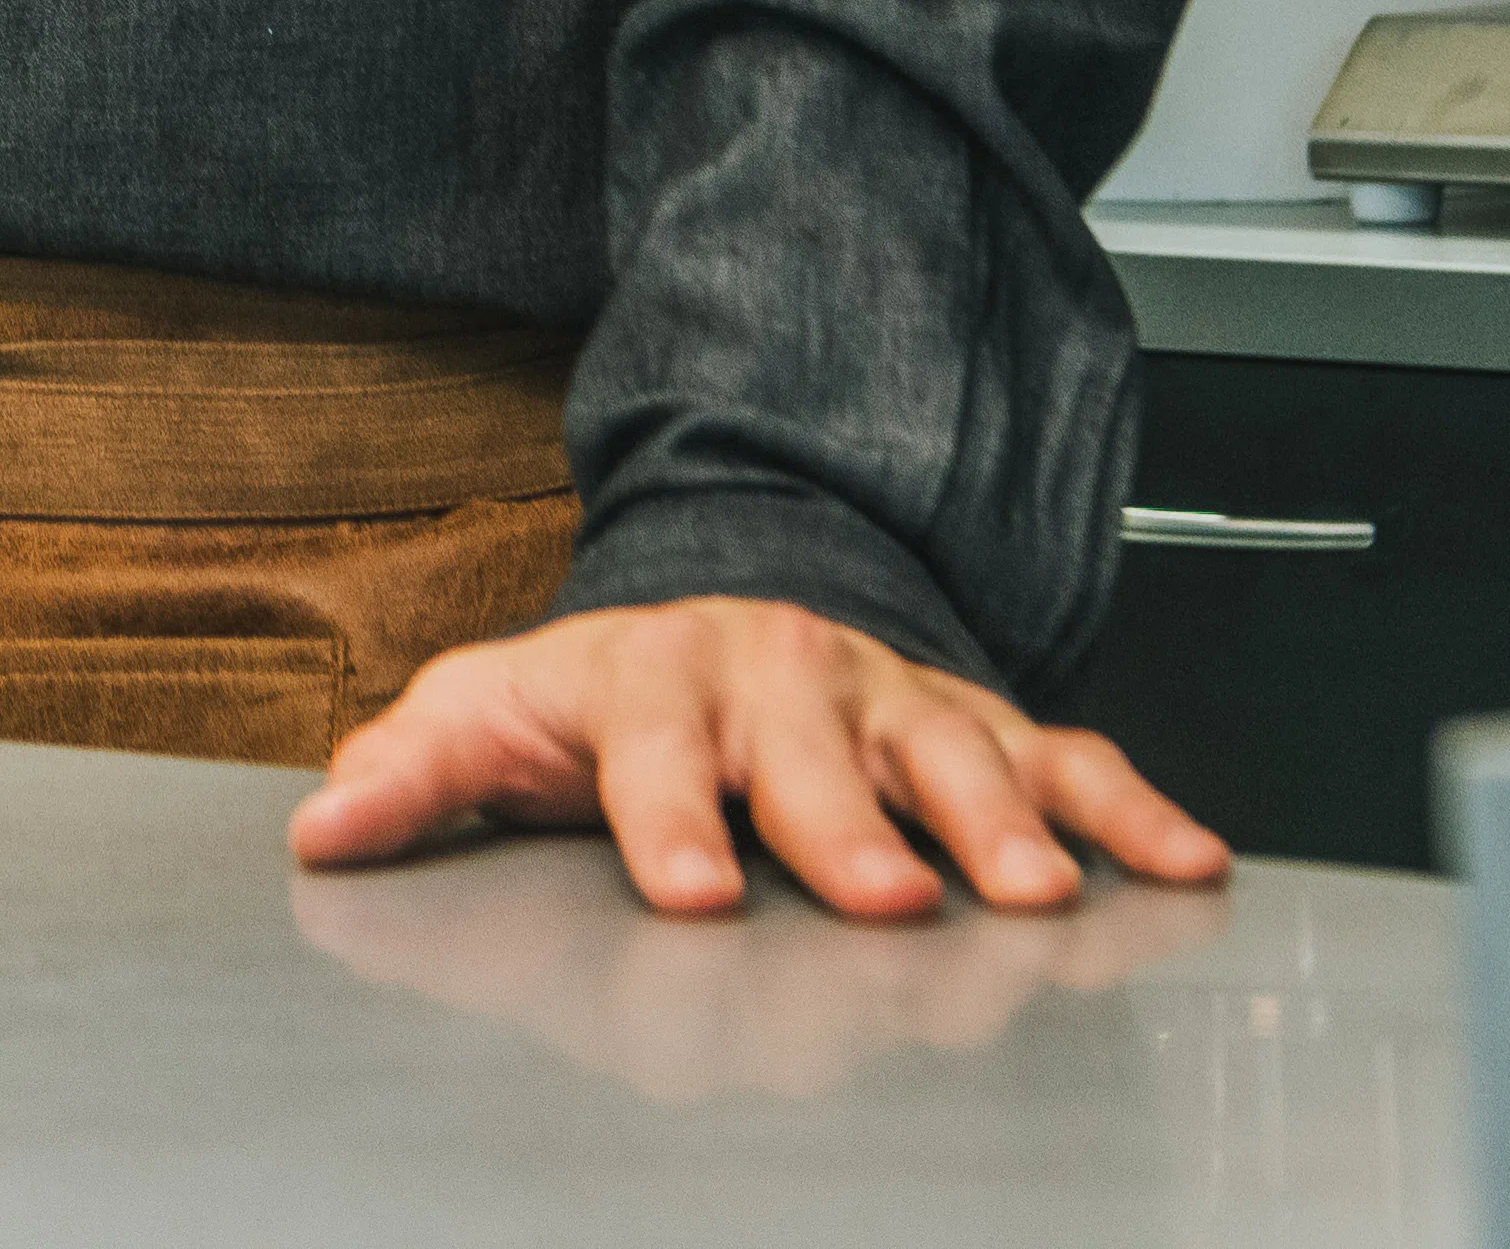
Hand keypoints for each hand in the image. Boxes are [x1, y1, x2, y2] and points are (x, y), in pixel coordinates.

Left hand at [284, 595, 1227, 920]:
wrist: (716, 612)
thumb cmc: (604, 695)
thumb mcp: (491, 714)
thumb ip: (414, 772)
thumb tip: (323, 829)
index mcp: (657, 684)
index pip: (655, 755)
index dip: (670, 822)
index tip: (693, 890)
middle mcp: (782, 679)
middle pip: (818, 758)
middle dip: (855, 829)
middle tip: (890, 897)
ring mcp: (888, 697)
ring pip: (953, 751)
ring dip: (999, 821)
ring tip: (1038, 892)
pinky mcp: (974, 719)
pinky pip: (1065, 756)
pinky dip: (1132, 807)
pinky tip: (1185, 863)